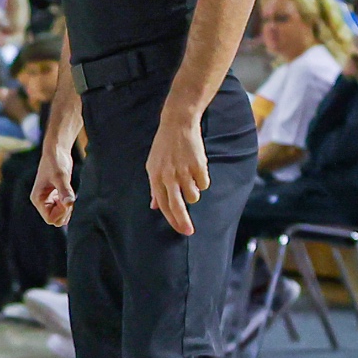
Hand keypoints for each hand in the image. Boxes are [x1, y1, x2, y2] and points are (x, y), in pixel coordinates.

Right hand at [31, 141, 76, 227]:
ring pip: (59, 215)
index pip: (50, 218)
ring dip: (67, 208)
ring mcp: (48, 199)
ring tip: (69, 193)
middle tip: (69, 196)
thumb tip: (69, 204)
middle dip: (64, 211)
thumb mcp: (61, 176)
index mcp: (38, 198)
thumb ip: (65, 191)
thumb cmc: (56, 162)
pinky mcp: (55, 196)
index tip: (66, 199)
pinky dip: (68, 205)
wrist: (57, 151)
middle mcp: (41, 201)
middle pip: (55, 219)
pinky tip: (69, 193)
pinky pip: (62, 208)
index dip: (61, 212)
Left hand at [145, 111, 207, 234]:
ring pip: (194, 195)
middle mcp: (168, 176)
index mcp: (155, 177)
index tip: (180, 230)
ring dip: (194, 193)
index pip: (162, 204)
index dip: (171, 219)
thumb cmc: (164, 147)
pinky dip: (203, 181)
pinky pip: (204, 184)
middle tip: (189, 232)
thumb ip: (155, 187)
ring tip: (190, 179)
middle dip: (183, 221)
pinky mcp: (198, 166)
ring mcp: (183, 171)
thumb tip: (154, 206)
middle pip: (176, 205)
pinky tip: (198, 169)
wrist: (178, 125)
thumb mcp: (153, 166)